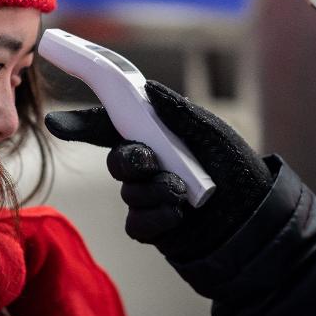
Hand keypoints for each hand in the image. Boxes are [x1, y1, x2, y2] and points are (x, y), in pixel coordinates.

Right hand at [45, 80, 273, 261]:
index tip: (57, 122)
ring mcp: (151, 195)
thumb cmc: (240, 169)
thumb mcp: (212, 133)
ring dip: (153, 191)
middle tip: (150, 162)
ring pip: (128, 191)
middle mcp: (152, 163)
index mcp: (160, 135)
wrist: (259, 222)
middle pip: (117, 158)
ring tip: (183, 193)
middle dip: (129, 159)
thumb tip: (148, 88)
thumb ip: (177, 112)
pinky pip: (136, 222)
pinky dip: (155, 217)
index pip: (115, 124)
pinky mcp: (155, 226)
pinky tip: (179, 215)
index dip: (84, 122)